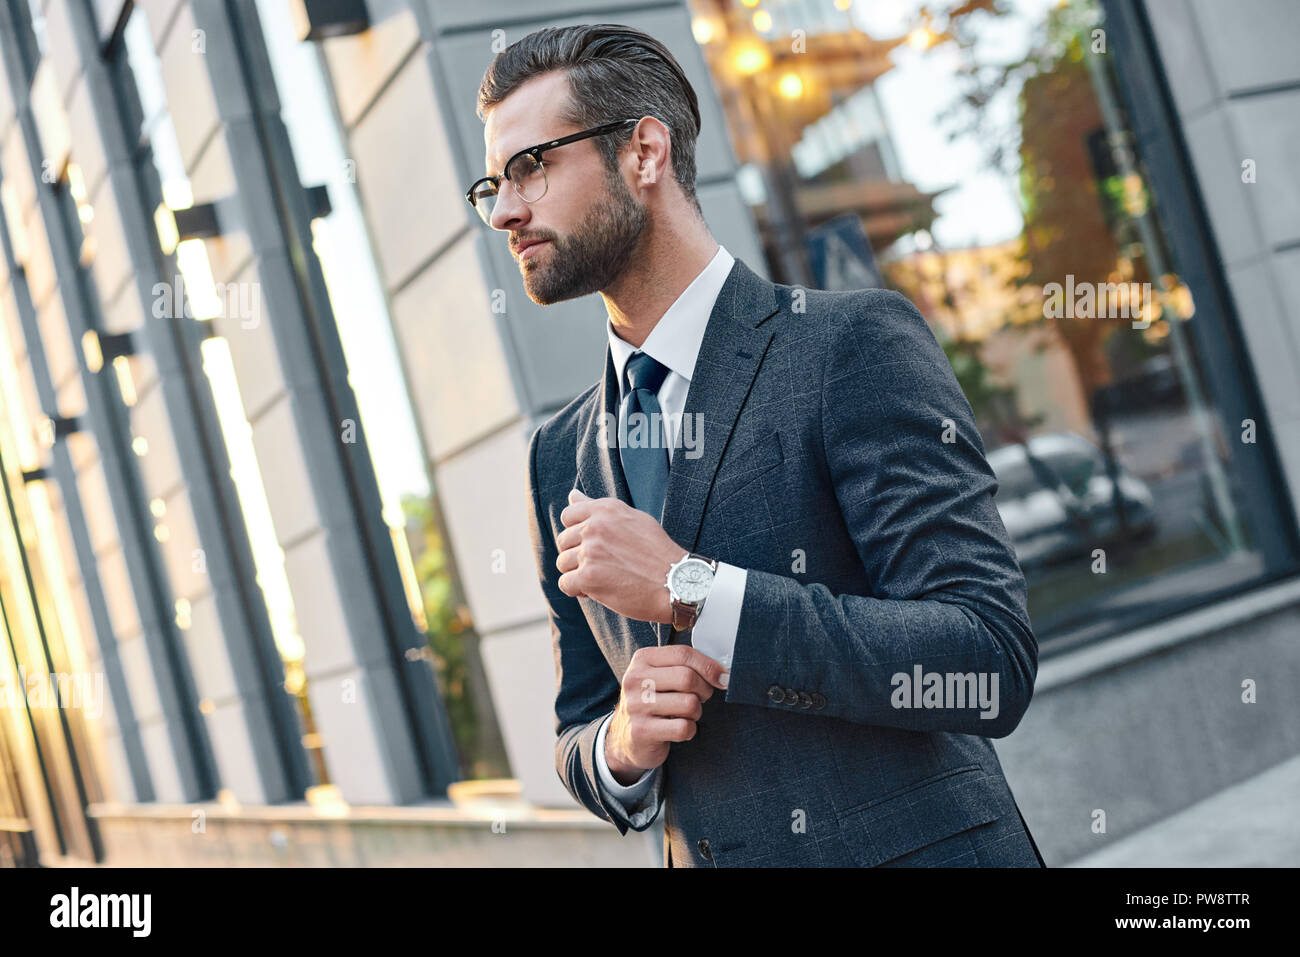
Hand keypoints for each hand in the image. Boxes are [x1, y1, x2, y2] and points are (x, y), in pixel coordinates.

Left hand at [555, 488, 682, 623]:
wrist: (675, 582)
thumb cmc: (657, 551)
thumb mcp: (631, 518)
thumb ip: (598, 508)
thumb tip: (572, 495)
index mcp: (605, 509)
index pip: (568, 516)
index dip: (576, 533)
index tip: (591, 545)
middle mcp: (595, 527)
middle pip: (563, 541)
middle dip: (577, 555)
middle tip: (601, 565)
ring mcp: (590, 552)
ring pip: (562, 563)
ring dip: (577, 574)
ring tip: (601, 578)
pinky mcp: (588, 578)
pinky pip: (566, 584)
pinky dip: (578, 590)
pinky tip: (597, 590)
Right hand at [604, 644, 729, 783]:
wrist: (625, 738)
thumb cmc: (653, 702)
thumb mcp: (662, 676)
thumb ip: (686, 666)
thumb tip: (723, 673)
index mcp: (642, 659)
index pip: (683, 654)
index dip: (709, 666)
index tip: (723, 677)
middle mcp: (635, 679)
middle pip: (687, 678)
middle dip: (704, 690)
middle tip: (701, 698)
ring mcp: (635, 706)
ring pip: (689, 704)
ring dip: (696, 712)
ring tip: (686, 714)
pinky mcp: (640, 731)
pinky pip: (683, 728)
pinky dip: (689, 730)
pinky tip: (679, 728)